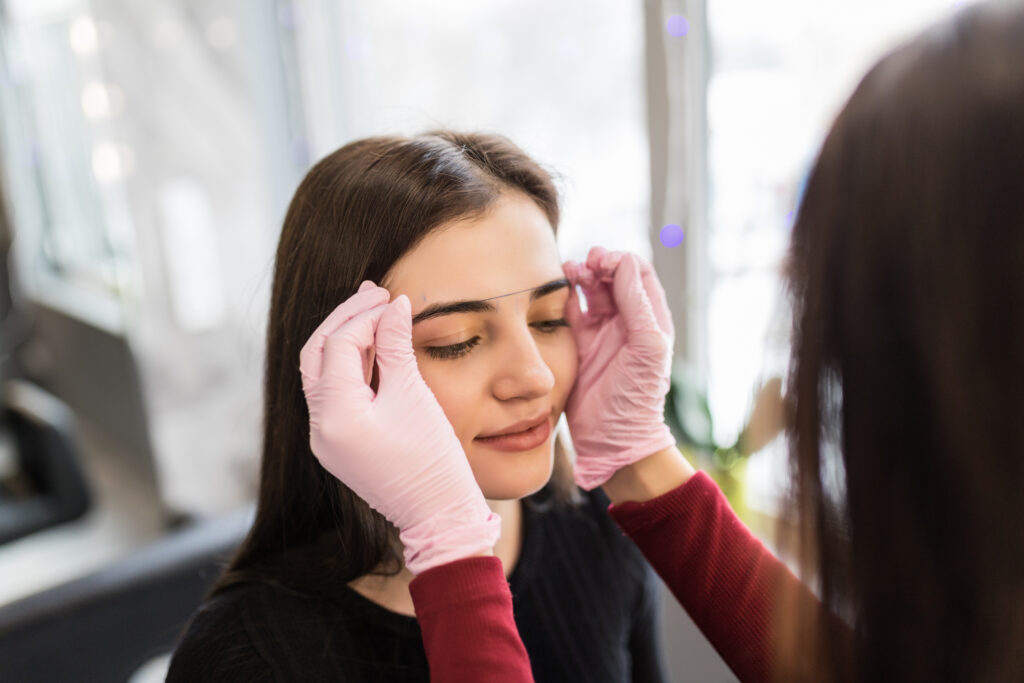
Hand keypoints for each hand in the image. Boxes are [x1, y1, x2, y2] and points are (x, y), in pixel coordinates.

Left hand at [299, 280, 499, 574]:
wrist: (438, 515)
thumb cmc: (432, 459)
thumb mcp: (414, 395)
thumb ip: (395, 346)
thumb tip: (393, 305)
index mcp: (335, 415)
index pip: (340, 345)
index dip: (367, 316)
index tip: (395, 299)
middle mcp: (319, 427)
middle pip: (318, 354)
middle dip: (346, 320)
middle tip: (374, 293)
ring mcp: (324, 438)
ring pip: (321, 372)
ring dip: (346, 340)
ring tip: (374, 312)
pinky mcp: (337, 444)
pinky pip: (333, 394)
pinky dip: (350, 366)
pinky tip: (373, 347)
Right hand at [561, 247, 676, 489]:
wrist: (612, 440)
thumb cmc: (637, 397)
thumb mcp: (646, 348)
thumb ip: (636, 305)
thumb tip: (623, 264)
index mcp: (650, 320)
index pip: (637, 274)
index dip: (621, 261)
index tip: (604, 262)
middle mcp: (626, 323)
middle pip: (612, 278)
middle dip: (599, 264)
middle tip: (586, 264)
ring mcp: (601, 334)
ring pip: (589, 291)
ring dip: (580, 276)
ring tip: (570, 271)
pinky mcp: (578, 347)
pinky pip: (569, 313)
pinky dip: (563, 297)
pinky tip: (557, 290)